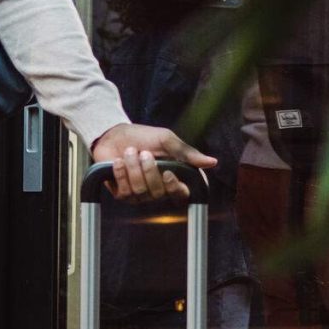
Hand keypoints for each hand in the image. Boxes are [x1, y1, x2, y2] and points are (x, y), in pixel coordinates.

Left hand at [88, 124, 218, 200]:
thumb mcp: (166, 140)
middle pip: (158, 192)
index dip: (174, 187)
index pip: (181, 193)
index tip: (167, 172)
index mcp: (172, 178)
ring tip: (129, 152)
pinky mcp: (123, 194)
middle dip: (149, 170)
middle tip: (144, 153)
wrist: (115, 134)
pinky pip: (125, 192)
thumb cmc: (143, 137)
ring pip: (141, 191)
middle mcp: (157, 190)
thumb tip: (213, 162)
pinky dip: (121, 173)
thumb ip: (186, 153)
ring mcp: (140, 194)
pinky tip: (118, 161)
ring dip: (133, 168)